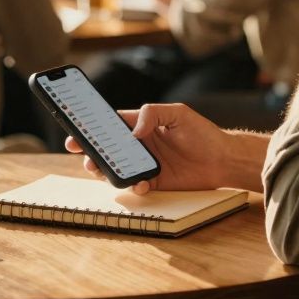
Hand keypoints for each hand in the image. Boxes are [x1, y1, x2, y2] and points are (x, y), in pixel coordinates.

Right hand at [65, 103, 235, 193]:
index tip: (76, 131)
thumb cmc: (203, 133)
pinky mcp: (154, 181)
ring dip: (105, 170)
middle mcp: (139, 144)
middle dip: (91, 151)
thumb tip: (134, 132)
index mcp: (141, 124)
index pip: (111, 124)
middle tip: (83, 155)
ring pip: (116, 168)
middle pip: (107, 148)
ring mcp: (145, 164)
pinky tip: (142, 183)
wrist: (223, 160)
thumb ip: (152, 114)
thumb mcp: (178, 113)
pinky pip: (135, 184)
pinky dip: (133, 185)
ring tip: (100, 170)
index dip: (92, 127)